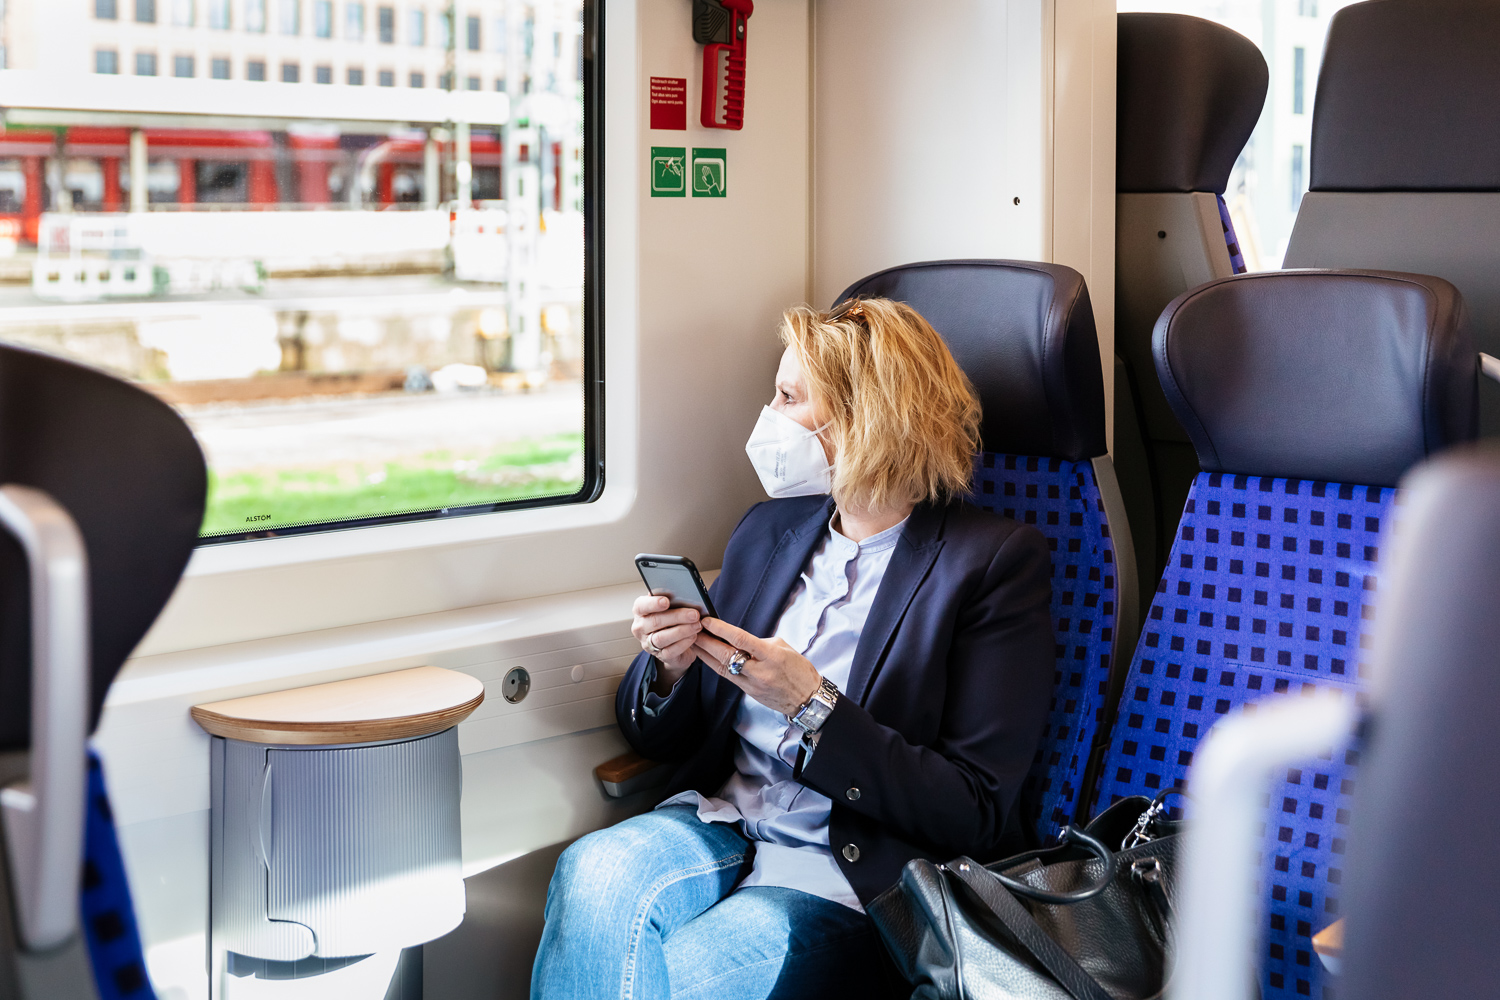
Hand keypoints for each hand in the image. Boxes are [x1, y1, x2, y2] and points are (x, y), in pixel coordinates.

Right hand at [631, 596, 702, 691]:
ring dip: (682, 631)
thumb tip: (684, 594)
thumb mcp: (670, 608)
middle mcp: (641, 628)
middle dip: (677, 617)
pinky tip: (693, 636)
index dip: (653, 603)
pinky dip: (684, 643)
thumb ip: (672, 600)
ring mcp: (648, 644)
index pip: (641, 606)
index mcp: (640, 611)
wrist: (675, 643)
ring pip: (662, 638)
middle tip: (694, 614)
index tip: (666, 601)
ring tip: (697, 625)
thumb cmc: (672, 620)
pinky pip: (671, 651)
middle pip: (655, 621)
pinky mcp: (660, 656)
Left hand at [694, 618, 821, 716]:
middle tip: (692, 630)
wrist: (807, 698)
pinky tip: (705, 656)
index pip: (741, 640)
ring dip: (705, 654)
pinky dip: (715, 665)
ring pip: (722, 668)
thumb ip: (760, 643)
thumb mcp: (783, 648)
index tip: (708, 621)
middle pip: (726, 655)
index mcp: (771, 656)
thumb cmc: (798, 670)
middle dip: (706, 642)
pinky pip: (727, 676)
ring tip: (693, 642)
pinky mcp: (748, 692)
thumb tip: (739, 639)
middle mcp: (760, 671)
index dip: (722, 630)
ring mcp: (752, 684)